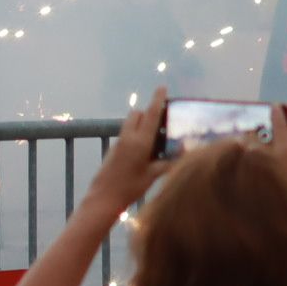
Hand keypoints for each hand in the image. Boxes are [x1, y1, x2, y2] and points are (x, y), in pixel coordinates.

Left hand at [89, 92, 166, 215]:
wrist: (103, 198)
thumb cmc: (130, 188)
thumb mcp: (152, 176)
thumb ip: (167, 163)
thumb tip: (183, 155)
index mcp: (140, 142)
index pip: (151, 115)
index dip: (157, 100)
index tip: (162, 87)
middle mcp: (128, 138)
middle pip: (137, 114)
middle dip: (148, 112)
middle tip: (162, 121)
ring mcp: (119, 143)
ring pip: (130, 124)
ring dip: (141, 123)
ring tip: (155, 138)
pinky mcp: (114, 150)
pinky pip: (126, 134)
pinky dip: (135, 135)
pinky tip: (144, 151)